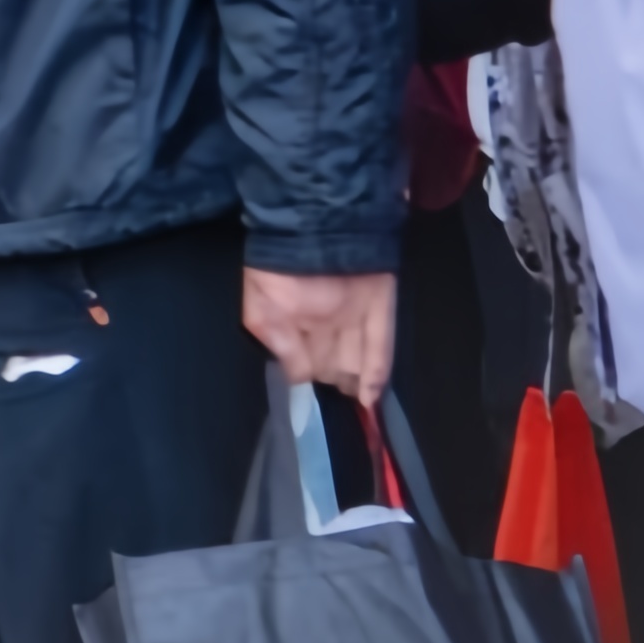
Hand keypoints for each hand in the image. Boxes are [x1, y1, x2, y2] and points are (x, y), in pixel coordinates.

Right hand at [243, 266, 397, 399]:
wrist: (312, 230)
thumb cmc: (276, 272)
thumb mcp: (262, 314)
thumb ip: (281, 349)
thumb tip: (299, 380)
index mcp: (293, 321)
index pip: (305, 359)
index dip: (308, 377)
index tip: (310, 401)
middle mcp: (327, 322)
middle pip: (334, 362)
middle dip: (333, 380)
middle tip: (333, 403)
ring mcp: (356, 318)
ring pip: (357, 359)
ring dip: (355, 383)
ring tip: (356, 412)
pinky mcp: (380, 310)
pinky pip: (382, 348)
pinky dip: (377, 375)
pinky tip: (372, 398)